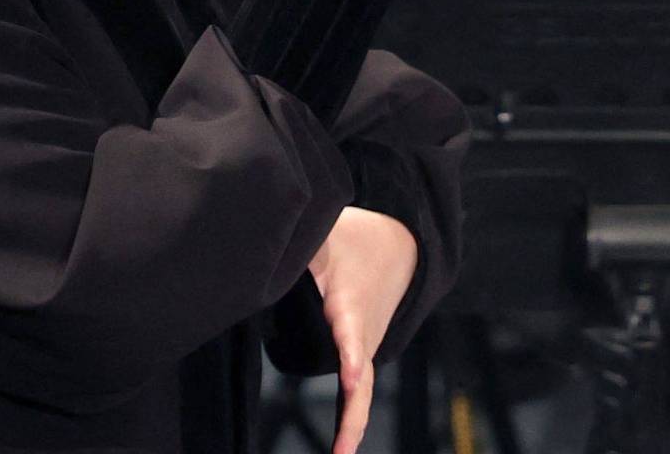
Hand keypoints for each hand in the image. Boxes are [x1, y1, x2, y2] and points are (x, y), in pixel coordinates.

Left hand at [307, 207, 418, 453]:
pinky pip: (357, 390)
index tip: (351, 377)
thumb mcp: (329, 237)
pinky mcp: (361, 355)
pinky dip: (351, 415)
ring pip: (359, 392)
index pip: (351, 334)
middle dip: (352, 416)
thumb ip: (301, 250)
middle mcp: (361, 335)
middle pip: (360, 382)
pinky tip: (341, 444)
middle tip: (342, 450)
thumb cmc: (357, 242)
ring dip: (350, 425)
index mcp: (350, 306)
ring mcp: (364, 349)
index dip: (351, 357)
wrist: (400, 249)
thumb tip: (269, 255)